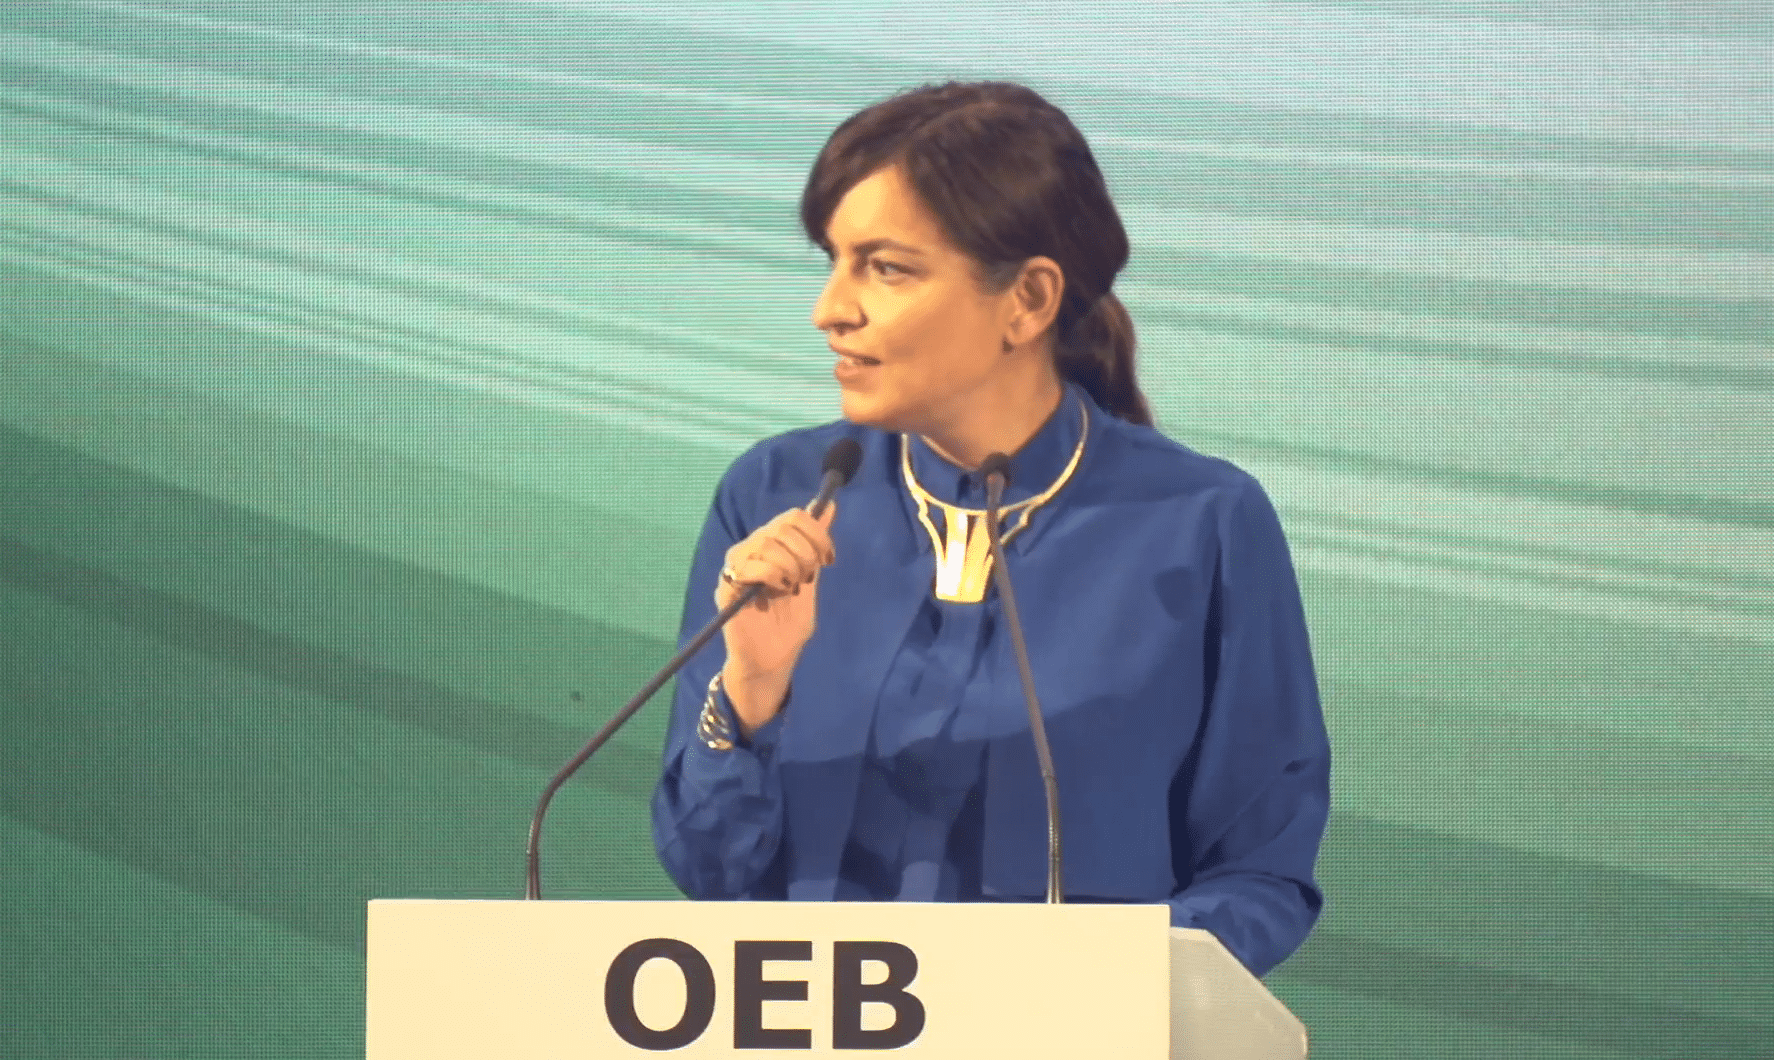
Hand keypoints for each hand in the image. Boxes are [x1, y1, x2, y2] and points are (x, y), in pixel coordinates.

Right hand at [716, 502, 837, 733]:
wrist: (772, 660)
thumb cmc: (788, 623)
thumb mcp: (810, 578)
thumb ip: (815, 544)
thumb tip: (829, 506)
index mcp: (771, 544)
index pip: (794, 517)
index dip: (817, 533)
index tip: (828, 559)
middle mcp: (751, 549)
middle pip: (783, 527)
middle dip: (806, 553)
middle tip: (807, 579)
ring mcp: (737, 566)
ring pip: (768, 543)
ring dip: (790, 567)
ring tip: (791, 589)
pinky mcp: (727, 586)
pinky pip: (751, 566)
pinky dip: (772, 576)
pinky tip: (776, 593)